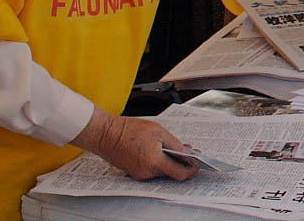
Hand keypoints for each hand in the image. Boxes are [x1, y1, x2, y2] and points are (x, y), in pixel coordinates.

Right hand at [72, 108, 199, 180]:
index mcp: (154, 162)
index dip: (192, 169)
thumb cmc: (129, 129)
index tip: (198, 163)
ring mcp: (140, 174)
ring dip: (171, 161)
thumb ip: (175, 144)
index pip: (180, 173)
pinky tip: (161, 150)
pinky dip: (160, 161)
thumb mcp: (158, 131)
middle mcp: (147, 172)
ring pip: (163, 170)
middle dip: (182, 163)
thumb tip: (187, 153)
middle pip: (172, 172)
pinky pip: (153, 169)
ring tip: (174, 146)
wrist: (106, 134)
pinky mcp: (135, 172)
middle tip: (189, 151)